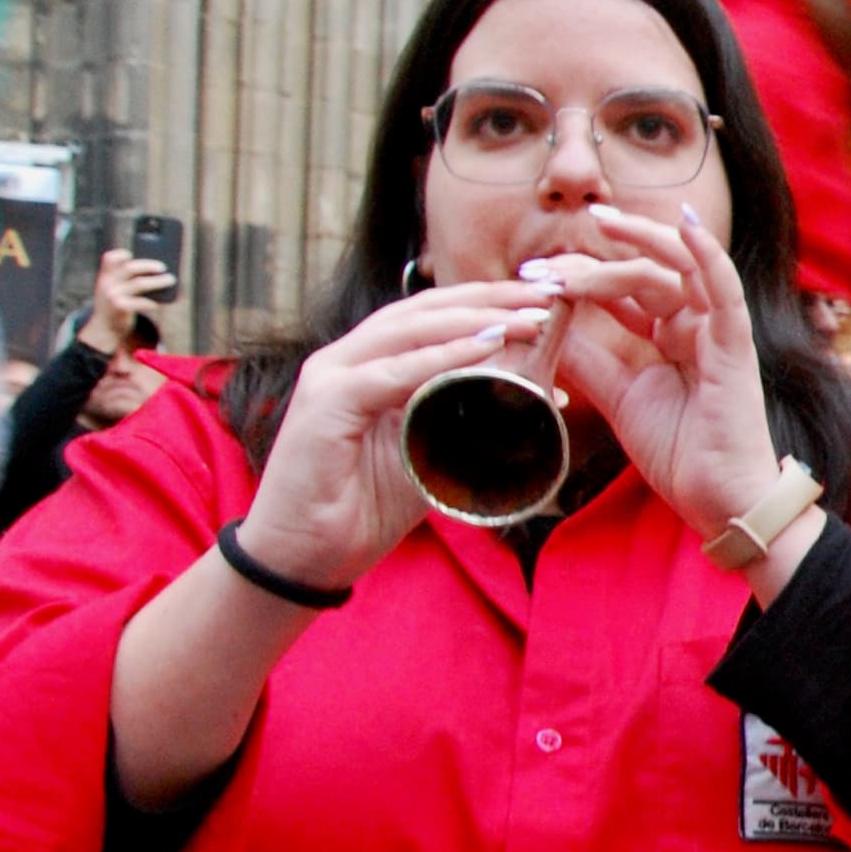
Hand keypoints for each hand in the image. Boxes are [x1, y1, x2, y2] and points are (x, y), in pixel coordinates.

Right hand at [79, 247, 178, 355]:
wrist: (104, 329)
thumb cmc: (116, 305)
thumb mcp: (115, 291)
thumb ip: (127, 281)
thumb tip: (158, 272)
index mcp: (105, 276)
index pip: (109, 259)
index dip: (121, 254)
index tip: (133, 254)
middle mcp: (107, 284)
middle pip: (129, 268)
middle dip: (148, 265)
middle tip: (163, 267)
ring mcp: (113, 296)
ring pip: (139, 283)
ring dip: (158, 281)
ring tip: (171, 280)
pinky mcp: (120, 308)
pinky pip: (141, 302)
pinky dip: (152, 302)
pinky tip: (159, 303)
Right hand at [235, 281, 564, 588]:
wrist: (304, 558)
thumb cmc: (365, 506)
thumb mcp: (434, 453)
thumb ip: (473, 417)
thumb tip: (543, 395)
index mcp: (370, 363)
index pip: (433, 315)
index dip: (488, 300)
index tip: (544, 297)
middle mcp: (346, 359)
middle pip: (424, 310)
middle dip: (489, 298)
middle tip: (546, 293)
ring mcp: (330, 377)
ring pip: (408, 331)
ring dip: (473, 321)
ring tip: (526, 317)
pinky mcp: (325, 405)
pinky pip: (389, 374)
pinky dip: (439, 360)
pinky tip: (485, 349)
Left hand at [515, 203, 793, 552]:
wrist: (719, 500)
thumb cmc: (680, 453)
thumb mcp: (618, 398)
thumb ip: (587, 360)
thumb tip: (543, 325)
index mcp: (670, 337)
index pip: (623, 291)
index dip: (579, 279)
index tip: (531, 280)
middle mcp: (694, 326)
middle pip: (644, 273)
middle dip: (594, 260)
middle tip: (547, 262)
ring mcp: (718, 332)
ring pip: (677, 270)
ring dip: (640, 243)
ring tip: (601, 222)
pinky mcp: (736, 345)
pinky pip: (725, 291)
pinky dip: (709, 255)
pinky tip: (686, 225)